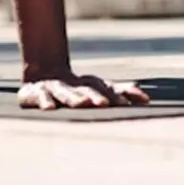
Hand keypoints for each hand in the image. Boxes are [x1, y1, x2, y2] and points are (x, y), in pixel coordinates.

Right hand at [17, 73, 150, 109]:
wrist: (43, 76)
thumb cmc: (76, 87)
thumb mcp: (96, 88)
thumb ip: (118, 91)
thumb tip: (144, 93)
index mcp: (93, 84)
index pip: (112, 87)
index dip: (126, 93)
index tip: (142, 99)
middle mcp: (77, 84)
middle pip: (90, 90)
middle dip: (99, 96)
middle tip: (106, 104)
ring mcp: (57, 87)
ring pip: (67, 93)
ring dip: (75, 98)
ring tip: (82, 103)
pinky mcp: (38, 92)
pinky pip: (42, 97)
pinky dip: (45, 101)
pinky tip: (49, 108)